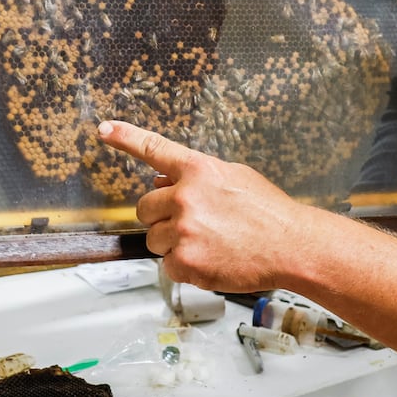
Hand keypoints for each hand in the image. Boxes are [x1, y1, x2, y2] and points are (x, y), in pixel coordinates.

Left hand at [96, 120, 324, 290]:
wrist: (292, 246)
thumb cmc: (269, 213)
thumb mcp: (235, 177)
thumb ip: (198, 177)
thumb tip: (163, 179)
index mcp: (198, 170)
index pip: (154, 149)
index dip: (126, 137)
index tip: (105, 129)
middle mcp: (185, 197)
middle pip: (144, 208)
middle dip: (161, 218)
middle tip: (192, 225)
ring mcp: (184, 231)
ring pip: (153, 240)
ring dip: (172, 244)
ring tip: (208, 244)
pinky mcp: (186, 262)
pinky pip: (168, 265)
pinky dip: (185, 267)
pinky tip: (212, 260)